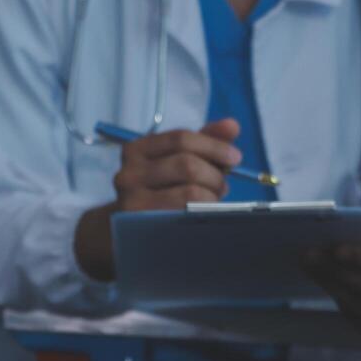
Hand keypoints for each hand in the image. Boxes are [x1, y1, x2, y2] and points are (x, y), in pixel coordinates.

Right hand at [74, 120, 241, 276]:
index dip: (213, 146)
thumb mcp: (176, 162)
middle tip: (223, 186)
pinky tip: (206, 215)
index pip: (181, 139)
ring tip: (214, 201)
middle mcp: (129, 174)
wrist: (125, 233)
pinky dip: (204, 214)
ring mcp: (133, 202)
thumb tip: (232, 126)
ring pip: (190, 192)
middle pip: (187, 165)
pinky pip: (187, 217)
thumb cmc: (159, 193)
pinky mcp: (145, 229)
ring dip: (212, 196)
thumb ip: (203, 142)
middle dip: (214, 175)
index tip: (235, 157)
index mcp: (136, 150)